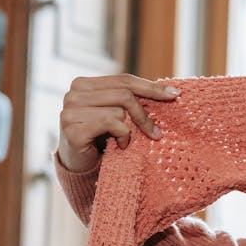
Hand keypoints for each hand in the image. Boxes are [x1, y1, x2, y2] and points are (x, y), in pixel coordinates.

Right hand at [57, 74, 180, 171]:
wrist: (80, 166)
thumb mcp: (115, 113)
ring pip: (119, 110)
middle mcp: (73, 94)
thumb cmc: (101, 137)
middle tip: (156, 132)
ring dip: (130, 129)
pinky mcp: (73, 130)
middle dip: (144, 114)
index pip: (124, 80)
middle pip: (124, 94)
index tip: (175, 94)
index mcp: (83, 84)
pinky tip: (118, 146)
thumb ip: (130, 99)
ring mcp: (70, 112)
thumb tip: (170, 91)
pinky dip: (122, 136)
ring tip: (125, 141)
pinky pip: (112, 124)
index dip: (151, 87)